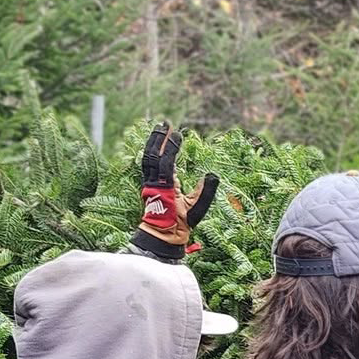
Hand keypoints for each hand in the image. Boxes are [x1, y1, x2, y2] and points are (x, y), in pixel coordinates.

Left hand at [132, 123, 219, 262]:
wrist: (163, 235)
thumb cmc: (180, 224)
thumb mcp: (196, 210)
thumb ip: (204, 192)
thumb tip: (212, 175)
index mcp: (166, 187)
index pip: (166, 162)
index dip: (172, 147)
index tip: (178, 134)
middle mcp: (154, 182)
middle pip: (152, 155)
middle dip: (158, 138)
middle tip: (165, 124)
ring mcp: (149, 183)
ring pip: (147, 158)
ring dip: (153, 142)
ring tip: (159, 128)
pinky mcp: (149, 184)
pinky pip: (147, 163)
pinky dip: (151, 151)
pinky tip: (156, 144)